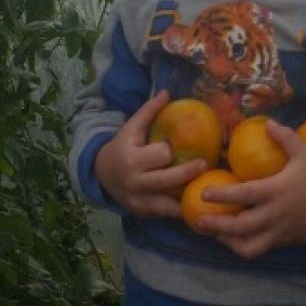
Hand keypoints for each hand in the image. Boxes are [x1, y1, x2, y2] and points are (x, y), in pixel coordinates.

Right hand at [93, 90, 207, 220]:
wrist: (101, 174)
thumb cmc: (122, 147)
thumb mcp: (131, 128)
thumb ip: (149, 110)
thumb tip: (168, 91)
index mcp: (132, 158)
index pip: (158, 155)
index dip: (168, 151)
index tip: (175, 147)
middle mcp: (135, 181)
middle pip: (166, 179)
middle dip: (186, 172)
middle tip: (204, 164)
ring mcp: (139, 200)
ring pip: (167, 204)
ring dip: (186, 197)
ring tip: (205, 191)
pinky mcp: (143, 213)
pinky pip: (165, 214)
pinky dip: (180, 211)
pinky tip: (196, 207)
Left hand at [197, 120, 305, 258]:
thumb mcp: (304, 154)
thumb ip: (285, 138)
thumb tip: (266, 123)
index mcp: (277, 191)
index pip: (245, 195)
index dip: (223, 195)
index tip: (204, 193)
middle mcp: (275, 214)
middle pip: (241, 226)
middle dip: (217, 225)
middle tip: (197, 220)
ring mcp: (278, 231)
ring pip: (248, 246)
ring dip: (228, 242)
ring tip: (213, 233)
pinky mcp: (282, 242)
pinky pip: (258, 250)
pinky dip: (242, 247)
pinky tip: (231, 239)